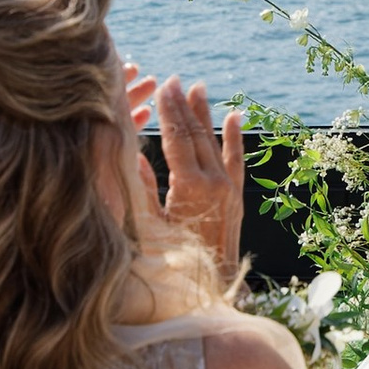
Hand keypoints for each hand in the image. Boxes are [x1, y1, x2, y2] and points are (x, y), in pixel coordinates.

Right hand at [131, 75, 244, 275]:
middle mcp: (214, 182)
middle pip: (195, 135)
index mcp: (190, 187)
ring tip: (198, 89)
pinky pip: (236, 161)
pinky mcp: (236, 197)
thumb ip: (143, 189)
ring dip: (205, 115)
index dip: (169, 111)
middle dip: (183, 106)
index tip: (162, 87)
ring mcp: (228, 188)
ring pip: (215, 143)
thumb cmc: (170, 262)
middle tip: (174, 81)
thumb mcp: (148, 226)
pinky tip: (234, 117)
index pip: (177, 139)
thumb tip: (132, 156)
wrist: (210, 288)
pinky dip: (234, 138)